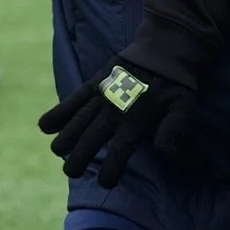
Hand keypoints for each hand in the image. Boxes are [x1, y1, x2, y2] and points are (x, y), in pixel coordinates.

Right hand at [38, 61, 196, 184]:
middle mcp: (114, 109)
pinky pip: (73, 100)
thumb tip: (164, 153)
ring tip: (59, 152)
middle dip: (79, 158)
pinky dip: (58, 112)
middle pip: (90, 139)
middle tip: (72, 172)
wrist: (164, 47)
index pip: (119, 151)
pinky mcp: (94, 83)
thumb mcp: (184, 106)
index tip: (105, 182)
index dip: (110, 170)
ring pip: (77, 121)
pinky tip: (45, 127)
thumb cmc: (177, 82)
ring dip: (65, 139)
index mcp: (136, 119)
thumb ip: (174, 129)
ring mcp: (102, 95)